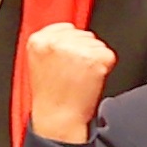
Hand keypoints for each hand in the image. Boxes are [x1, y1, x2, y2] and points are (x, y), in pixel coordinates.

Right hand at [20, 23, 117, 146]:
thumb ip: (53, 43)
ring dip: (94, 59)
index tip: (67, 60)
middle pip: (84, 34)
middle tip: (73, 73)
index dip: (72, 44)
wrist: (58, 118)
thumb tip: (72, 32)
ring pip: (97, 44)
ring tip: (79, 77)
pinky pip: (108, 55)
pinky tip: (90, 79)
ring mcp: (75, 50)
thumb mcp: (39, 62)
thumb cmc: (50, 95)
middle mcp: (56, 42)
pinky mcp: (94, 59)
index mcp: (38, 40)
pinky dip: (105, 67)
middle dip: (83, 52)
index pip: (67, 28)